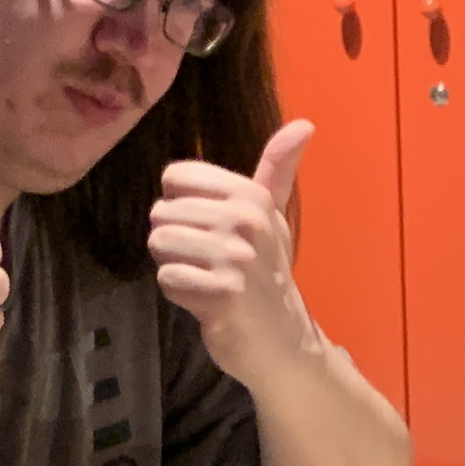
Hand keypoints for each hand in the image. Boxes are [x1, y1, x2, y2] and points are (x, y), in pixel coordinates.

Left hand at [151, 118, 322, 388]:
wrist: (284, 341)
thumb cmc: (268, 274)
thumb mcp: (274, 216)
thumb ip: (277, 169)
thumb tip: (304, 123)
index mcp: (252, 195)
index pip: (175, 176)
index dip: (179, 206)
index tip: (207, 229)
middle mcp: (246, 220)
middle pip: (161, 212)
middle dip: (175, 241)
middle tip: (207, 262)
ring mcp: (236, 257)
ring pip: (159, 244)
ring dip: (174, 267)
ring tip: (204, 279)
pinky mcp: (223, 294)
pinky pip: (168, 279)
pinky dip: (179, 294)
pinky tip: (205, 301)